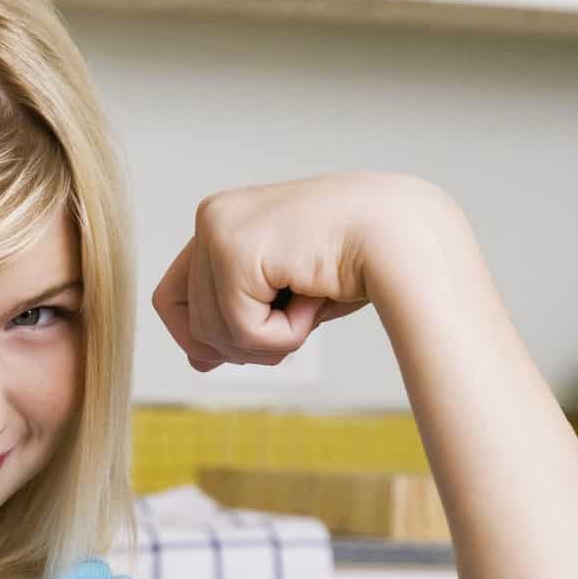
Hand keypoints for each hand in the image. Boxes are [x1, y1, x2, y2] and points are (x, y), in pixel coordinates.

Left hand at [151, 171, 454, 370]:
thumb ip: (239, 319)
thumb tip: (197, 361)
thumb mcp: (286, 297)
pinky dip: (281, 335)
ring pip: (214, 332)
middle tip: (294, 321)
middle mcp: (211, 217)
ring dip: (269, 339)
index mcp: (222, 220)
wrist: (405, 236)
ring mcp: (218, 229)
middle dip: (242, 344)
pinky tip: (314, 297)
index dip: (192, 336)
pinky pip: (240, 329)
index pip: (172, 296)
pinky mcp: (234, 250)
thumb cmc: (357, 264)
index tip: (223, 357)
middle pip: (191, 323)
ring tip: (311, 300)